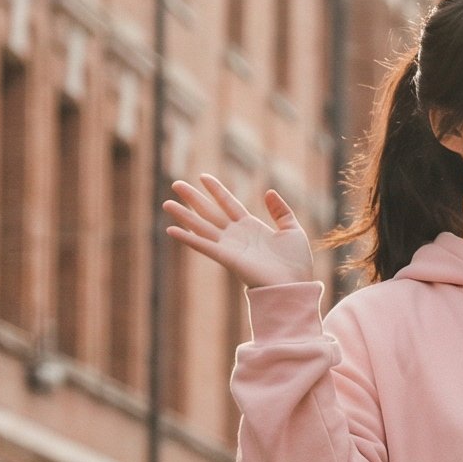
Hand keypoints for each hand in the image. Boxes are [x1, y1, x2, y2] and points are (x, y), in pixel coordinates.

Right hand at [164, 175, 313, 289]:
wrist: (295, 284)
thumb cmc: (296, 262)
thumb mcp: (292, 229)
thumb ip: (281, 210)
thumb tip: (268, 192)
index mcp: (251, 227)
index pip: (228, 203)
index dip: (216, 190)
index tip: (203, 177)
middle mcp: (236, 235)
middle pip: (209, 212)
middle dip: (193, 198)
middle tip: (176, 184)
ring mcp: (229, 246)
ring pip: (201, 226)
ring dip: (184, 215)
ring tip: (166, 203)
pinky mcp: (226, 257)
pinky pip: (203, 245)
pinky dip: (187, 238)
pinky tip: (171, 229)